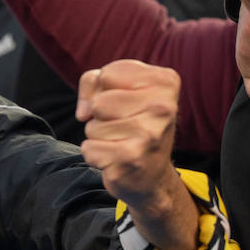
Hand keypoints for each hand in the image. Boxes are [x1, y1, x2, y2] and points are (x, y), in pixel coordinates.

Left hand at [77, 60, 195, 249]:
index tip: (124, 102)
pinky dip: (95, 155)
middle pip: (98, 103)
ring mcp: (149, 135)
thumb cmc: (133, 122)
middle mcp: (163, 107)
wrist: (152, 174)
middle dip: (99, 116)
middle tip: (122, 126)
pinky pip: (88, 149)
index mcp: (165, 82)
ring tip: (121, 141)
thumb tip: (84, 113)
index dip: (104, 89)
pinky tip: (116, 158)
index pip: (107, 75)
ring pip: (91, 126)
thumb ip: (93, 82)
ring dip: (98, 136)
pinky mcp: (131, 160)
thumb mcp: (119, 90)